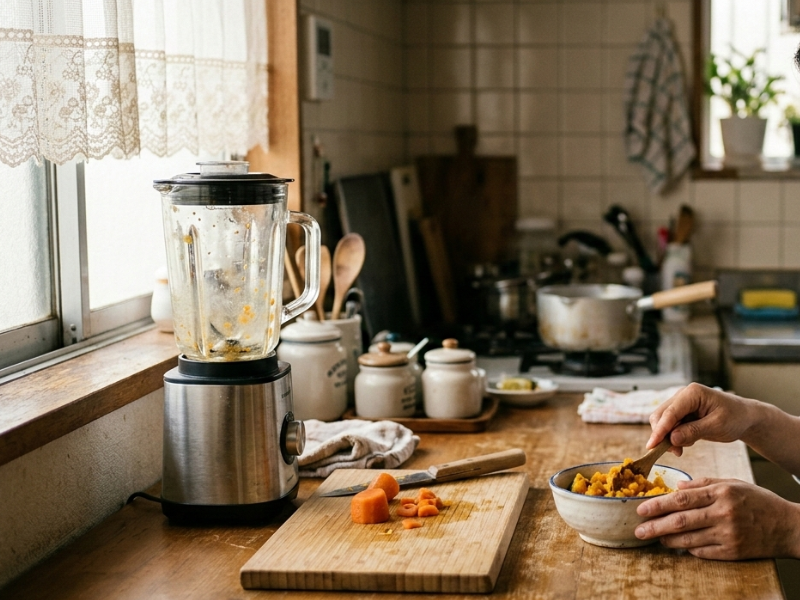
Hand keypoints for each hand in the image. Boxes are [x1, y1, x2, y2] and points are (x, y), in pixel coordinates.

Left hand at [635, 477, 799, 559]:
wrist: (788, 526)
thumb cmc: (758, 501)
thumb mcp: (732, 484)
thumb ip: (704, 484)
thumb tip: (678, 486)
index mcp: (721, 493)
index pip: (682, 499)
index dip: (658, 505)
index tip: (641, 509)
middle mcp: (723, 513)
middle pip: (680, 520)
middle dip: (655, 525)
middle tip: (639, 529)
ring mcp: (728, 534)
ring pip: (689, 539)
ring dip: (667, 539)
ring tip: (654, 538)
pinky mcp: (733, 552)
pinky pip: (703, 552)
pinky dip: (688, 548)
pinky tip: (678, 546)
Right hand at [647, 383, 755, 453]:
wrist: (745, 417)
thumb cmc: (735, 418)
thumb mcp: (717, 426)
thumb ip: (693, 431)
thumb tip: (672, 439)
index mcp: (692, 393)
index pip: (670, 413)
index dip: (660, 430)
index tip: (652, 446)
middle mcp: (683, 395)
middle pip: (661, 415)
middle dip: (662, 434)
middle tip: (675, 452)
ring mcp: (681, 402)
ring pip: (663, 421)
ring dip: (668, 437)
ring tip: (681, 449)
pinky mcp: (682, 411)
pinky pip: (670, 424)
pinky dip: (673, 436)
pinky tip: (686, 442)